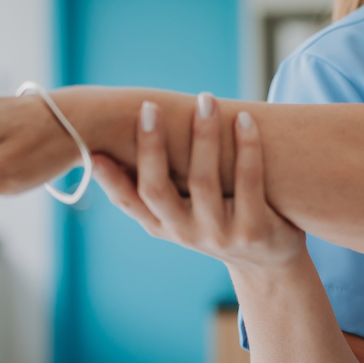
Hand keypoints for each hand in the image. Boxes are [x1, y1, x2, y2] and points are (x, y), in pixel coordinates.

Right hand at [93, 94, 307, 272]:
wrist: (268, 263)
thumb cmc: (217, 221)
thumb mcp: (182, 213)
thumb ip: (158, 187)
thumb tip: (111, 143)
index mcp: (162, 226)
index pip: (127, 202)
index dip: (109, 179)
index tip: (95, 149)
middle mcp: (184, 233)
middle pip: (156, 190)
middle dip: (151, 147)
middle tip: (150, 107)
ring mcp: (219, 234)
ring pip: (203, 181)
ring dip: (203, 136)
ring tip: (205, 99)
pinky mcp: (254, 230)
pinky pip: (248, 181)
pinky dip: (247, 147)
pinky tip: (245, 120)